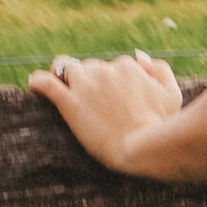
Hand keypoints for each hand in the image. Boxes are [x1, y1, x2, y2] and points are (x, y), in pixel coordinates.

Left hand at [28, 51, 184, 175]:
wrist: (141, 149)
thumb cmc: (160, 125)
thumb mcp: (172, 94)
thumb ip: (159, 69)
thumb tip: (139, 57)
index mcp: (127, 67)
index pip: (116, 66)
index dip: (116, 83)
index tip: (118, 101)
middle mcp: (105, 71)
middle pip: (92, 67)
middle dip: (94, 82)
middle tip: (100, 106)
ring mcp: (85, 86)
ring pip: (70, 71)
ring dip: (70, 80)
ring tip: (72, 96)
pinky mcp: (69, 103)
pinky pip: (46, 83)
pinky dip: (39, 82)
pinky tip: (34, 84)